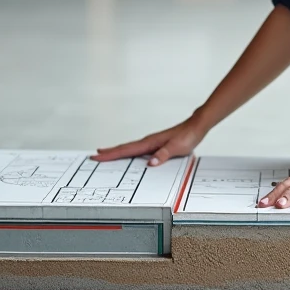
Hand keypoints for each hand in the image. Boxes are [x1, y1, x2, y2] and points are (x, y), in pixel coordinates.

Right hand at [91, 115, 206, 166]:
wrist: (195, 127)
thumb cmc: (187, 136)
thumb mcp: (177, 148)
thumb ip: (164, 154)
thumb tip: (150, 163)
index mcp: (149, 143)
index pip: (126, 150)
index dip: (111, 154)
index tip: (97, 155)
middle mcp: (147, 141)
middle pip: (124, 148)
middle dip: (109, 153)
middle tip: (94, 156)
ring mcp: (151, 142)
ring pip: (129, 148)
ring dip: (116, 152)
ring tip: (105, 155)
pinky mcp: (155, 144)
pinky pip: (137, 150)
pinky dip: (128, 152)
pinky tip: (128, 155)